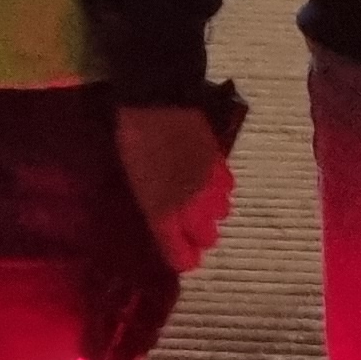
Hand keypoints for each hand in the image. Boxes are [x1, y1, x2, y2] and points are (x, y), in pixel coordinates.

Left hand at [116, 102, 235, 273]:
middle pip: (208, 239)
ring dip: (210, 211)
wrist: (157, 101)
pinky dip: (218, 189)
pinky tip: (206, 180)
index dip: (182, 258)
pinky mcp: (221, 164)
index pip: (183, 256)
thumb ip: (150, 206)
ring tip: (196, 199)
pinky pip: (227, 189)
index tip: (179, 255)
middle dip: (198, 235)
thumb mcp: (132, 179)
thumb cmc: (134, 140)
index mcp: (164, 213)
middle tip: (185, 224)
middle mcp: (192, 207)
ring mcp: (210, 185)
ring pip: (221, 214)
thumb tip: (159, 220)